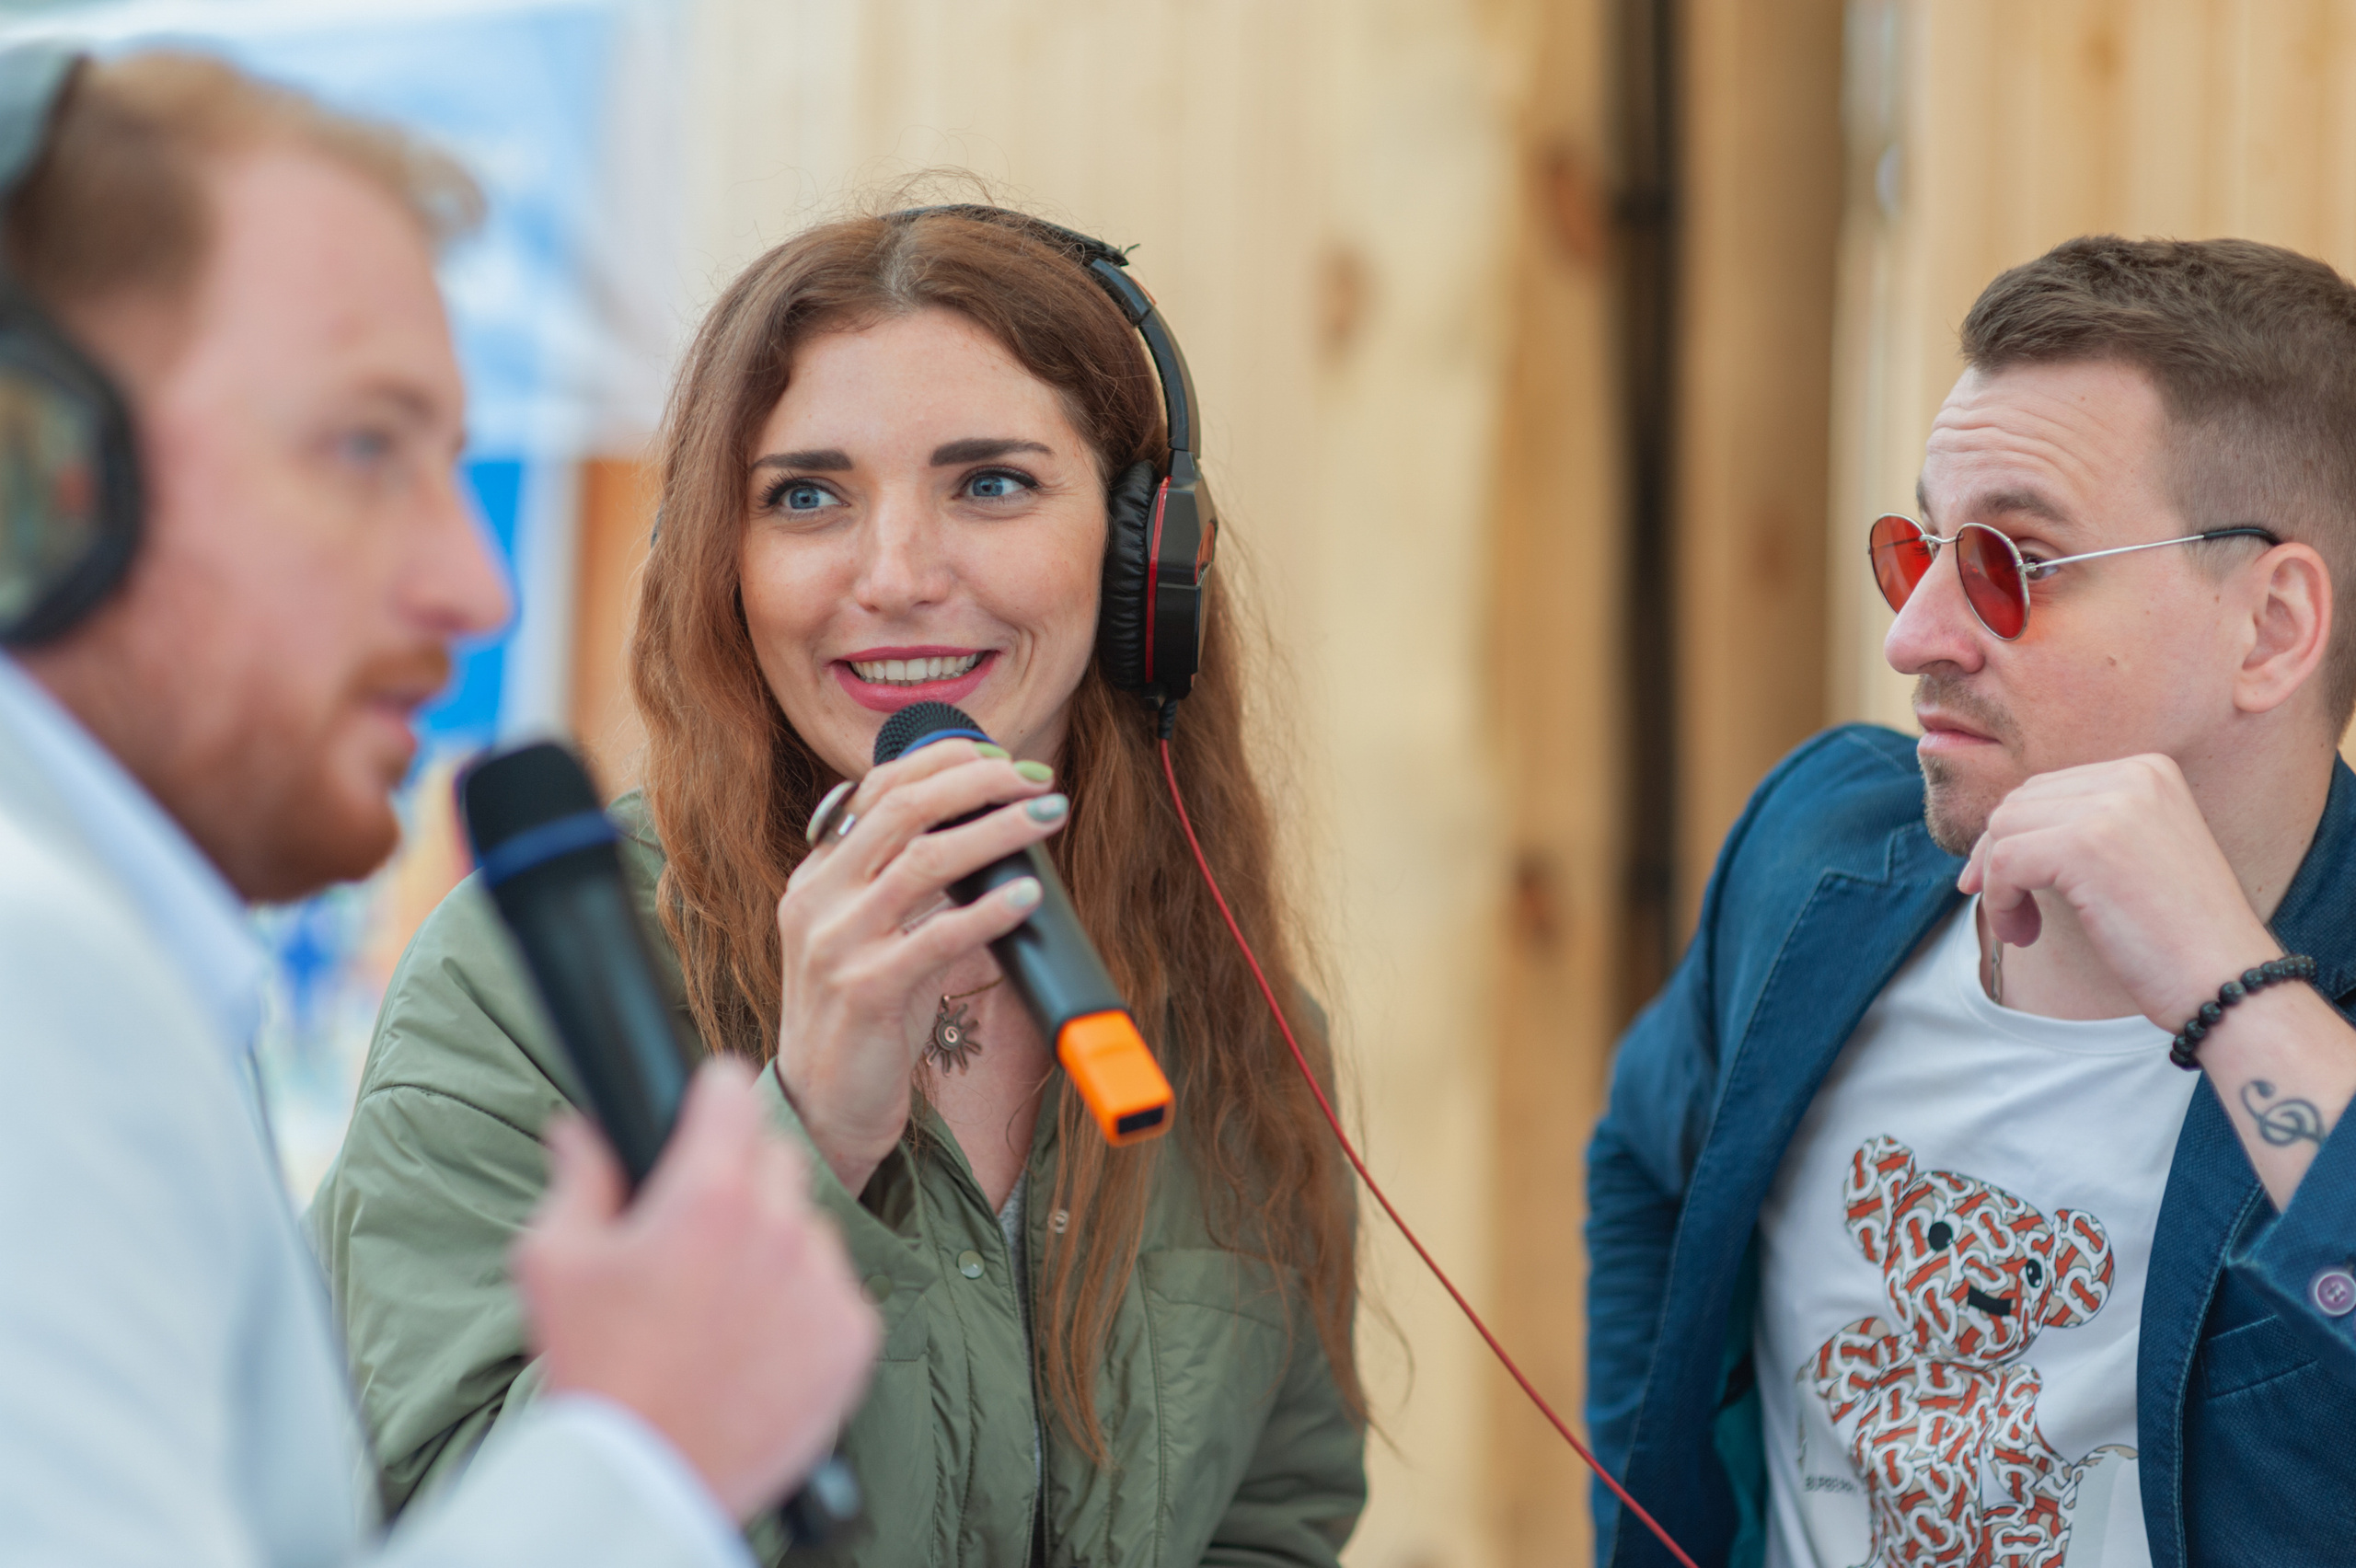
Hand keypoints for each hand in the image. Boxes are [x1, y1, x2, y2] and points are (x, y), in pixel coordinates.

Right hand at [514, 1060, 880, 1519]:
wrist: (646, 1481)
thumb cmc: (596, 1370)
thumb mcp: (555, 1263)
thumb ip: (579, 1178)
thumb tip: (581, 1128)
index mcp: (710, 1195)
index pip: (732, 1092)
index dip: (712, 1097)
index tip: (705, 1111)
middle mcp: (781, 1228)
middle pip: (776, 1159)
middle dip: (740, 1178)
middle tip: (698, 1232)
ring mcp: (825, 1284)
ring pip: (809, 1229)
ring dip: (775, 1246)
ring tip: (722, 1305)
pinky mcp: (853, 1338)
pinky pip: (836, 1293)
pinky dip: (805, 1308)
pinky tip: (757, 1344)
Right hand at [774, 740, 1065, 1191]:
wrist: (823, 1106)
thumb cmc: (865, 1018)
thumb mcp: (875, 936)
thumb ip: (910, 886)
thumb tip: (987, 832)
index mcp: (817, 876)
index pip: (876, 790)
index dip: (942, 762)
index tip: (999, 756)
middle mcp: (818, 899)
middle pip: (902, 810)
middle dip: (976, 782)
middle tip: (1034, 779)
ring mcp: (837, 944)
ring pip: (923, 861)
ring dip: (995, 831)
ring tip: (1046, 816)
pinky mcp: (866, 991)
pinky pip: (937, 937)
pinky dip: (988, 910)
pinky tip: (1027, 894)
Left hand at [1957, 753, 2277, 1028]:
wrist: (2228, 980)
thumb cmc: (2178, 933)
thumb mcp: (2135, 854)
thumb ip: (2083, 825)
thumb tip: (1997, 824)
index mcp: (2149, 771)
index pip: (2045, 788)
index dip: (2012, 837)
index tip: (2004, 882)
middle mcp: (2133, 775)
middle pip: (2018, 804)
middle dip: (1995, 857)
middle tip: (2009, 910)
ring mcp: (2111, 806)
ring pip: (2003, 830)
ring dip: (1998, 886)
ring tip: (2023, 928)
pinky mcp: (2085, 845)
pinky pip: (2003, 862)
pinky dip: (1999, 902)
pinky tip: (2023, 935)